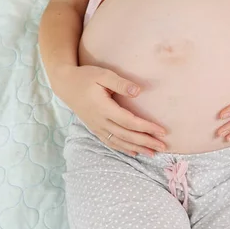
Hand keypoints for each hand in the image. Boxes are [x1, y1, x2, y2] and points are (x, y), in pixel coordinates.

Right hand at [51, 64, 166, 156]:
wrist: (66, 84)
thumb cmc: (86, 77)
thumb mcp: (103, 75)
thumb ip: (121, 83)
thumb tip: (138, 91)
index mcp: (104, 108)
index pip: (129, 122)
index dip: (146, 128)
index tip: (162, 131)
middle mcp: (100, 121)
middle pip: (127, 136)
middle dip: (146, 142)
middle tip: (163, 147)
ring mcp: (97, 127)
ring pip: (119, 142)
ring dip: (137, 148)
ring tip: (153, 153)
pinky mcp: (95, 128)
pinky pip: (110, 142)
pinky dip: (123, 149)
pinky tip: (134, 152)